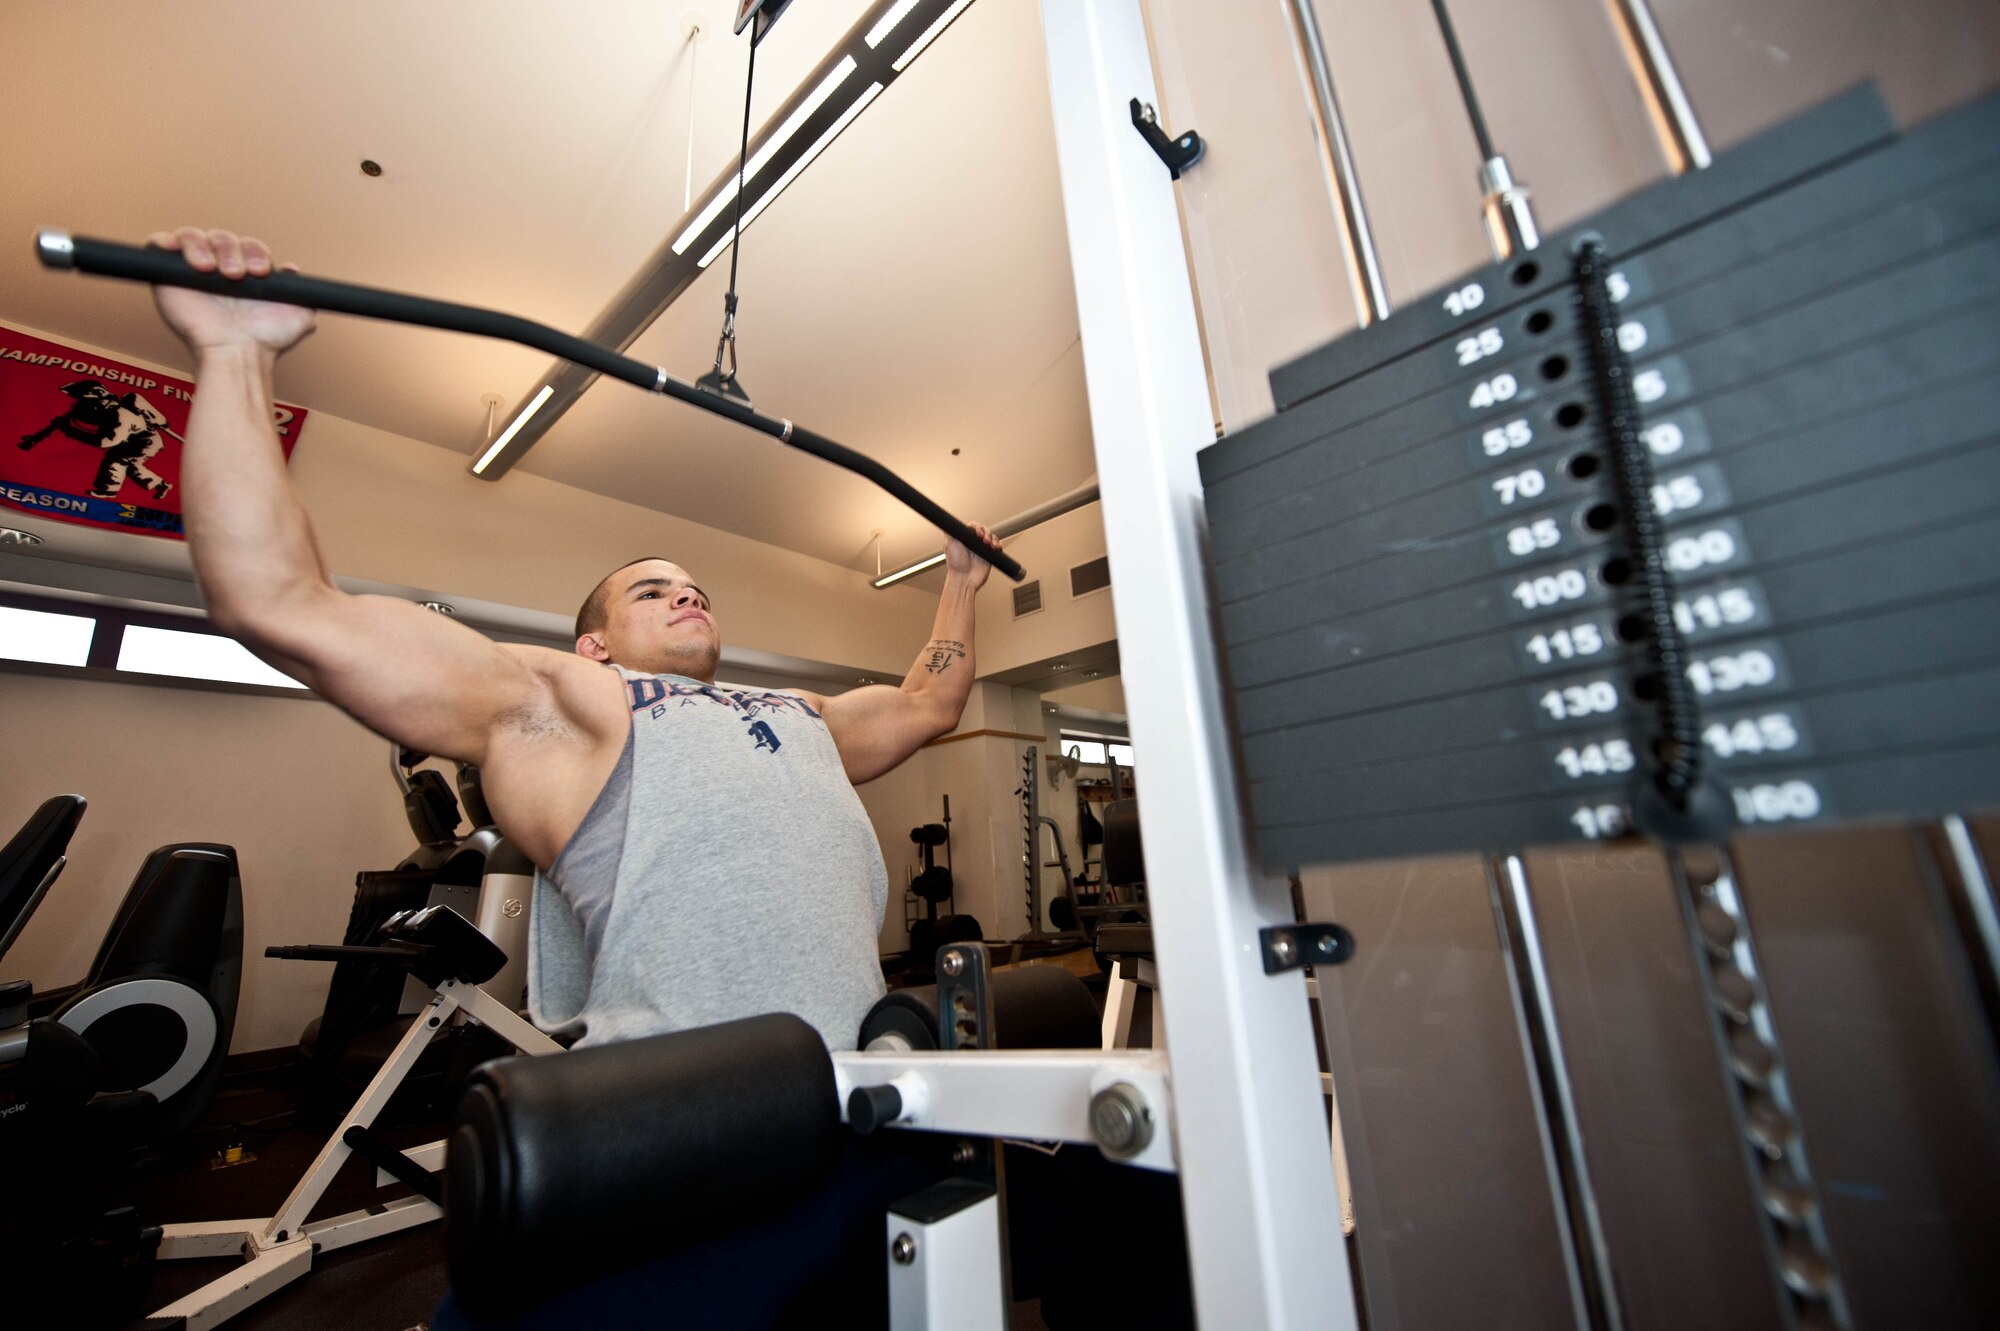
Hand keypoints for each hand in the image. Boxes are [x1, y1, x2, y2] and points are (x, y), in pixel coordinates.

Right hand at [149, 227, 316, 356]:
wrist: (238, 354)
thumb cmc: (265, 340)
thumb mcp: (299, 316)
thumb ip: (302, 292)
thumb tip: (292, 270)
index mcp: (246, 272)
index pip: (248, 245)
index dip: (255, 251)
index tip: (260, 272)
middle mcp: (219, 267)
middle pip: (222, 237)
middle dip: (231, 250)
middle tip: (235, 276)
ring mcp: (191, 270)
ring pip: (193, 236)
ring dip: (203, 247)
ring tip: (209, 270)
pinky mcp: (165, 274)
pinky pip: (160, 243)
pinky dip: (168, 241)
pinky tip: (184, 256)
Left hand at [944, 522, 1000, 590]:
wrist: (964, 579)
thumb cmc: (955, 564)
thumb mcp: (949, 543)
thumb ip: (950, 531)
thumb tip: (950, 522)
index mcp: (964, 537)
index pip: (973, 526)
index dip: (978, 527)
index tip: (978, 532)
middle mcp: (973, 542)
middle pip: (984, 529)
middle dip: (986, 532)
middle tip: (984, 539)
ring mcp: (982, 548)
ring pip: (992, 536)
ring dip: (993, 538)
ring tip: (990, 544)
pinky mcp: (990, 555)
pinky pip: (997, 546)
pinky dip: (999, 544)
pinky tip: (996, 547)